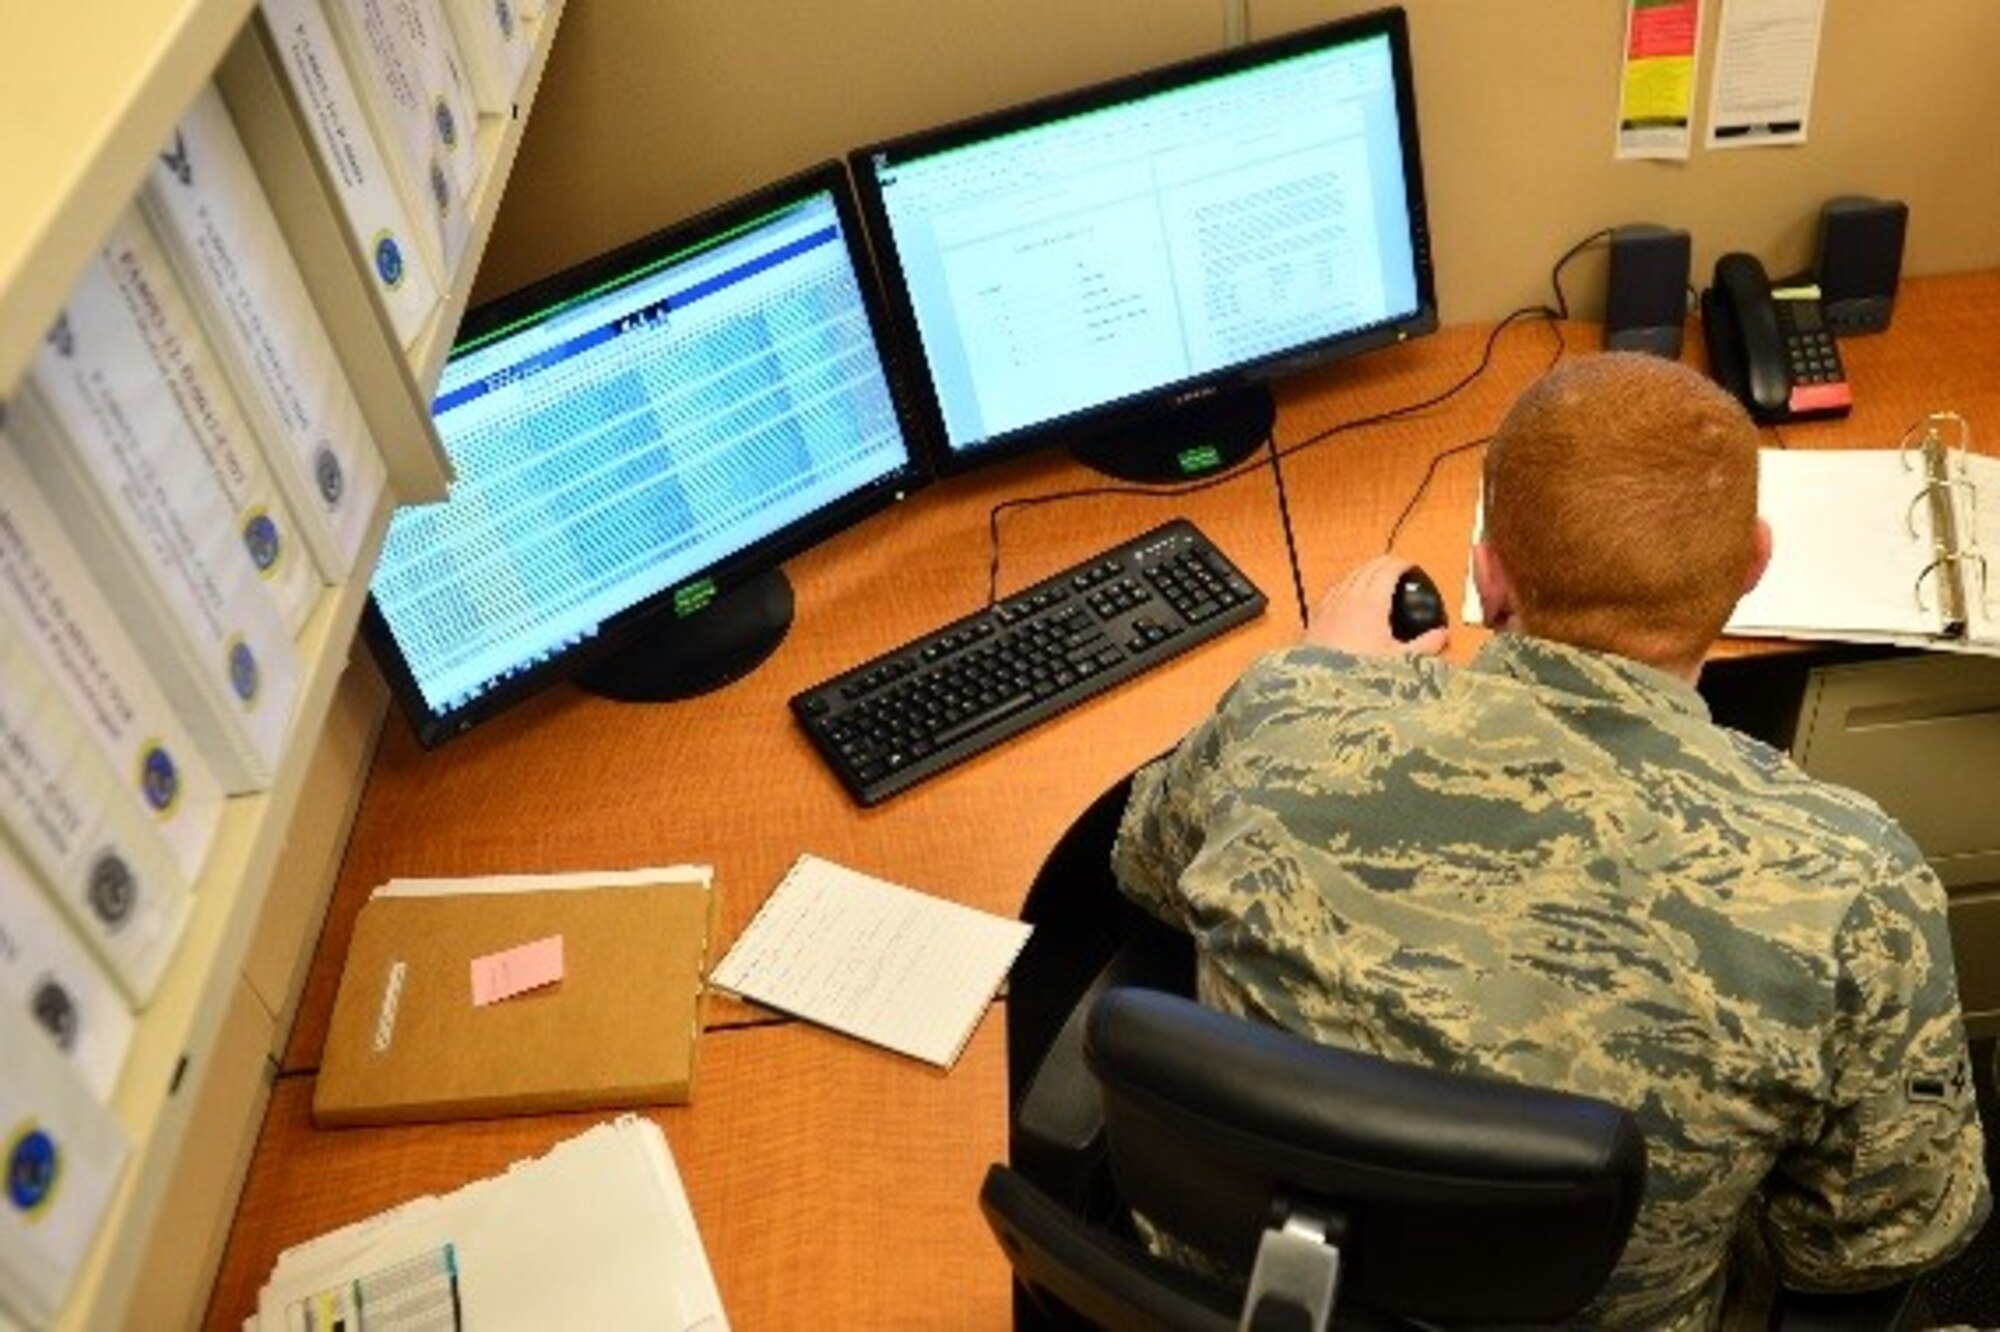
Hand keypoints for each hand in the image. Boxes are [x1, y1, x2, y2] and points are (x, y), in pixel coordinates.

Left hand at [1304, 555, 1449, 657]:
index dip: (1400, 564)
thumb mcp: (1398, 660)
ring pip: (1349, 576)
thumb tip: (1442, 635)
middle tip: (1396, 566)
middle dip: (1383, 564)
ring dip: (1364, 571)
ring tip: (1374, 574)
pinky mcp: (1317, 616)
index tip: (1410, 565)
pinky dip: (1345, 584)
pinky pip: (1333, 590)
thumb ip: (1424, 646)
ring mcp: (1330, 605)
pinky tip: (1346, 592)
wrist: (1319, 684)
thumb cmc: (1359, 671)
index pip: (1388, 571)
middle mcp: (1349, 597)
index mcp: (1372, 602)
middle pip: (1368, 569)